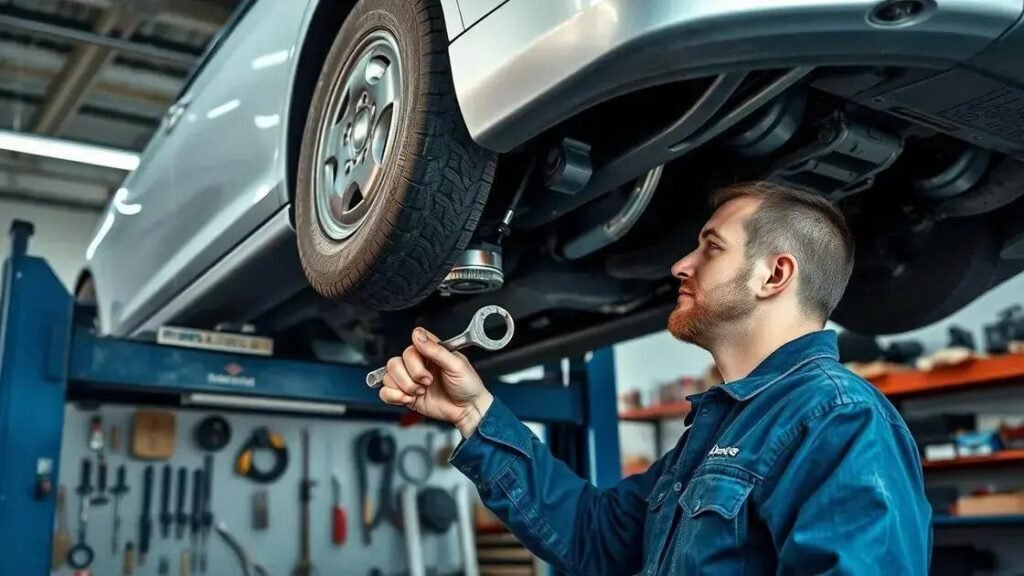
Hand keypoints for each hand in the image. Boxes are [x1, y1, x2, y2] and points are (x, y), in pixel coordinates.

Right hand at [378, 328, 493, 437]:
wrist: (468, 410)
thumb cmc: (468, 385)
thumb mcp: (456, 364)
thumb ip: (436, 349)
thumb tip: (418, 335)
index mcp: (430, 353)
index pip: (411, 345)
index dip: (414, 356)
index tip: (425, 362)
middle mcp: (418, 365)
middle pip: (396, 362)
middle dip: (411, 374)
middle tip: (427, 382)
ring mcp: (411, 381)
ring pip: (389, 376)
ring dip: (404, 386)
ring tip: (420, 391)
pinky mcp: (406, 396)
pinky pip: (386, 392)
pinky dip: (393, 396)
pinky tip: (408, 398)